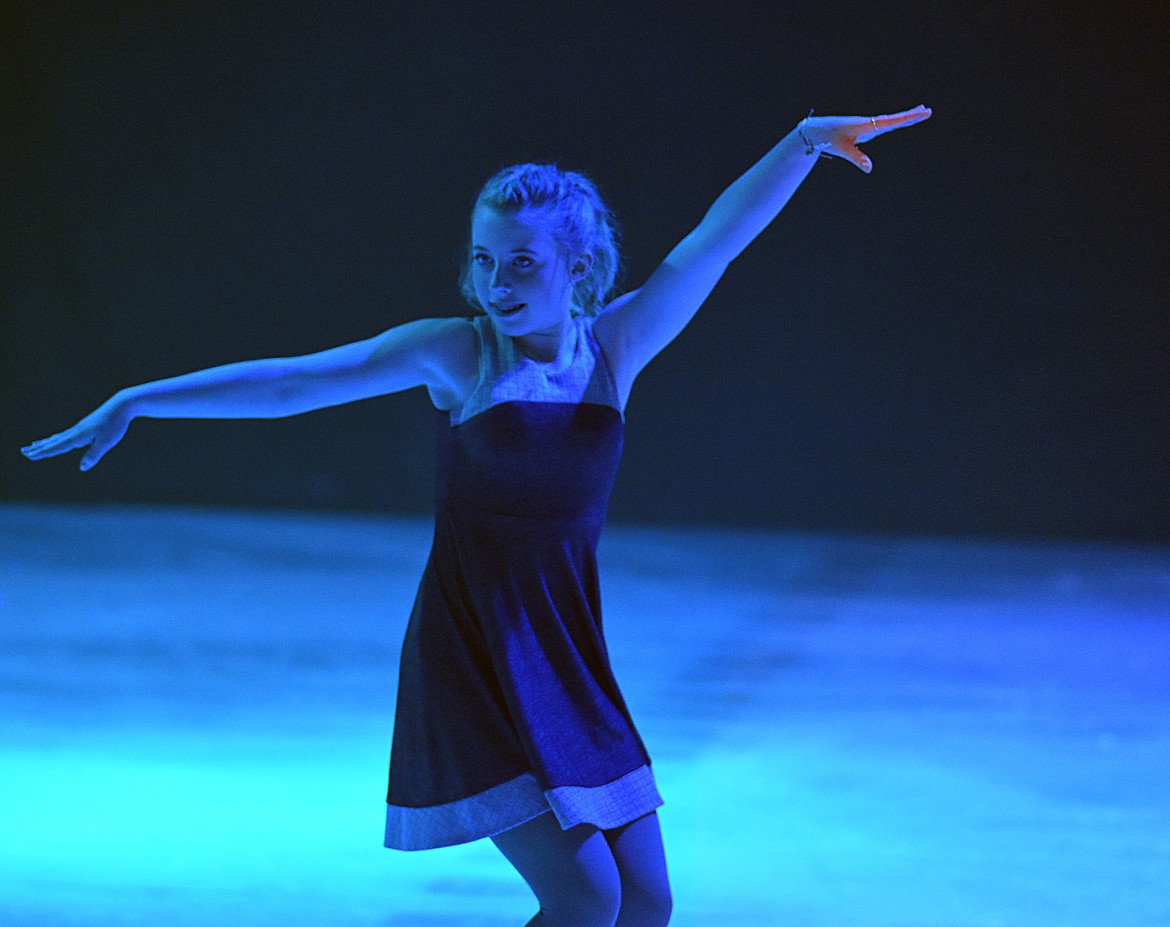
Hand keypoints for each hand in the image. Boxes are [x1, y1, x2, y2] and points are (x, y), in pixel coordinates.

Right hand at [21, 394, 134, 470]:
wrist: (122, 405)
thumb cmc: (115, 424)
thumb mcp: (106, 442)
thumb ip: (94, 455)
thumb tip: (82, 468)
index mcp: (78, 436)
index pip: (57, 446)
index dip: (43, 452)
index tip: (29, 455)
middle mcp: (75, 431)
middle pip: (53, 442)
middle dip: (38, 448)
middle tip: (23, 451)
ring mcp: (79, 428)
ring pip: (57, 437)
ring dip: (44, 442)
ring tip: (32, 445)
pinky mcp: (84, 426)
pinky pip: (65, 434)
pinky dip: (56, 438)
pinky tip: (55, 438)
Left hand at [802, 105, 931, 172]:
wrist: (814, 130)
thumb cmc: (827, 138)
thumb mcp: (842, 149)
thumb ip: (857, 158)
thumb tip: (870, 168)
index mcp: (866, 125)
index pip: (891, 122)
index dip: (907, 118)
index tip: (922, 111)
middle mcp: (868, 123)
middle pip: (894, 119)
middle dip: (911, 115)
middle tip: (928, 110)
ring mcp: (866, 126)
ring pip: (889, 121)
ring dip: (904, 117)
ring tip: (919, 112)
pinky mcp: (862, 129)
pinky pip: (882, 125)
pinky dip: (893, 122)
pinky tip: (896, 123)